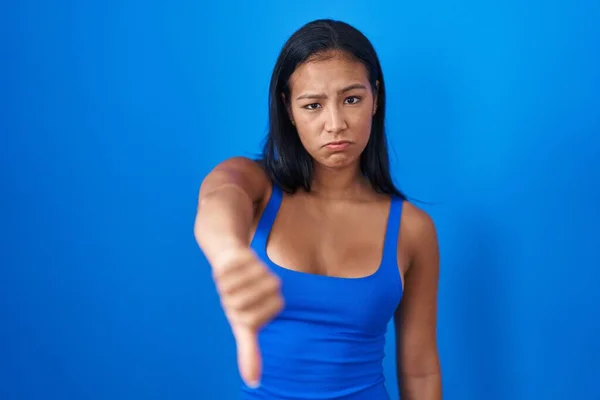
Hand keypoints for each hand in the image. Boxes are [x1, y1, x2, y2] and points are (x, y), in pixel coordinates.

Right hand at [211, 247, 283, 387]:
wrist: (230, 258)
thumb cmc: (238, 297)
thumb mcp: (243, 326)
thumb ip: (249, 352)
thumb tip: (253, 383)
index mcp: (273, 304)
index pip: (250, 323)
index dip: (240, 317)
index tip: (243, 310)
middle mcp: (269, 287)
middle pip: (238, 306)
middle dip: (231, 305)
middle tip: (235, 294)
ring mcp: (259, 271)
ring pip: (230, 289)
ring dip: (225, 291)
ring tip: (232, 283)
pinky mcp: (243, 255)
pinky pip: (223, 273)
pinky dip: (220, 276)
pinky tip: (228, 271)